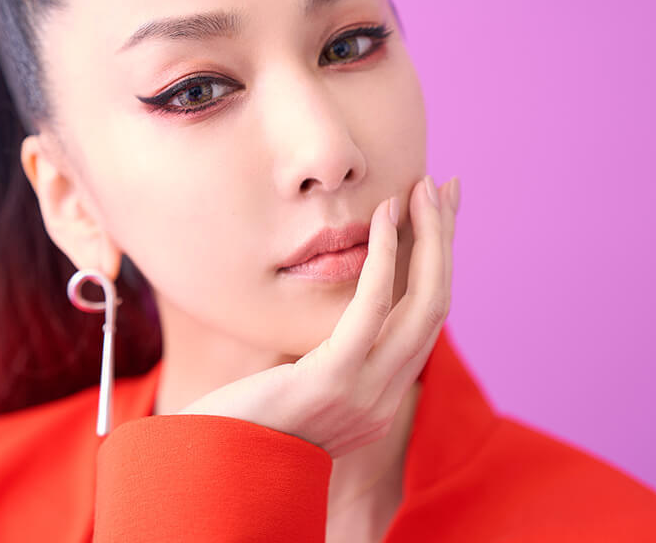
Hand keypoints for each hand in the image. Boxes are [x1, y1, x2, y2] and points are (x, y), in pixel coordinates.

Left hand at [176, 175, 459, 458]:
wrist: (210, 467)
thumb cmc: (244, 417)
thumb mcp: (300, 382)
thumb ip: (329, 350)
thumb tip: (341, 310)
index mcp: (380, 394)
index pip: (425, 320)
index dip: (439, 263)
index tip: (439, 216)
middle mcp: (385, 396)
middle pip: (436, 305)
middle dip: (445, 241)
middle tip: (444, 187)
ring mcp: (366, 393)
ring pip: (422, 304)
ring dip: (429, 239)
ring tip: (423, 189)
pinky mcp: (335, 380)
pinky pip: (373, 308)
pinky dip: (386, 257)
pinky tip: (384, 217)